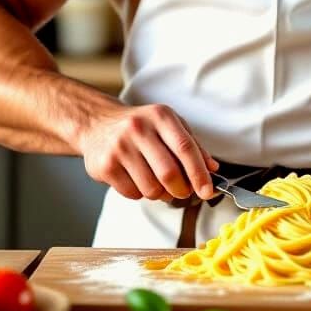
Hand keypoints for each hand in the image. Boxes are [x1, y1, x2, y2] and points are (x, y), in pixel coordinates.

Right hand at [78, 103, 218, 201]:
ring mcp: (120, 147)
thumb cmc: (140, 125)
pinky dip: (140, 193)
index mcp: (160, 116)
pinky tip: (137, 178)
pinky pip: (133, 194)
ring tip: (156, 181)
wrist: (98, 123)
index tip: (208, 190)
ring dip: (160, 193)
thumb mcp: (168, 124)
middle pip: (169, 173)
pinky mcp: (105, 166)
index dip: (199, 173)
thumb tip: (212, 168)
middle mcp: (139, 129)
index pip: (185, 148)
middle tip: (183, 190)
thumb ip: (192, 145)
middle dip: (181, 189)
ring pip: (151, 188)